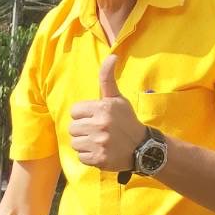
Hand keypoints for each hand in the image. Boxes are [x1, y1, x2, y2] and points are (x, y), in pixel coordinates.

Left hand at [68, 55, 144, 170]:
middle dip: (83, 130)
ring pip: (75, 143)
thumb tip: (112, 55)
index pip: (75, 111)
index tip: (95, 118)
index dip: (83, 115)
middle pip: (73, 128)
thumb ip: (108, 78)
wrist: (141, 147)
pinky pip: (81, 157)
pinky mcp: (99, 159)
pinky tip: (100, 152)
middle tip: (97, 131)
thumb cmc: (126, 120)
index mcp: (103, 108)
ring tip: (98, 142)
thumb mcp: (117, 98)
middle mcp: (101, 125)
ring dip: (84, 144)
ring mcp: (99, 143)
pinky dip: (88, 156)